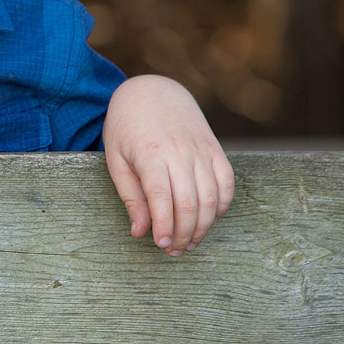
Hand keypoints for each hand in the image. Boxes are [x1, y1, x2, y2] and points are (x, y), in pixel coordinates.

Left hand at [103, 75, 234, 255]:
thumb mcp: (116, 160)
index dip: (164, 226)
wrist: (152, 92)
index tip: (160, 245)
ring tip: (190, 242)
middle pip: (189, 203)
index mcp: (150, 154)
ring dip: (203, 226)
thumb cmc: (127, 128)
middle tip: (174, 251)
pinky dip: (222, 206)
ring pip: (212, 198)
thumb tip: (139, 231)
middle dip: (183, 234)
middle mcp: (180, 152)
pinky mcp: (216, 149)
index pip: (161, 199)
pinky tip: (208, 219)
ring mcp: (201, 150)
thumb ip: (130, 196)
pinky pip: (227, 184)